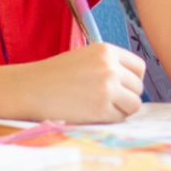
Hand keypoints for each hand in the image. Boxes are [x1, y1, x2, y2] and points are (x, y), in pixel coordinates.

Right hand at [19, 43, 146, 122]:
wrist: (30, 89)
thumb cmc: (55, 75)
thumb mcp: (85, 57)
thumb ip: (109, 65)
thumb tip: (133, 84)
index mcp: (106, 50)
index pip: (139, 67)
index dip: (132, 79)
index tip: (122, 87)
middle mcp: (110, 67)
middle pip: (138, 87)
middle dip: (126, 96)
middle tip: (107, 100)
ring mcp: (107, 88)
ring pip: (134, 104)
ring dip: (122, 109)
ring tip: (100, 107)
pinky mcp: (102, 108)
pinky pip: (121, 118)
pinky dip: (111, 119)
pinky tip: (92, 113)